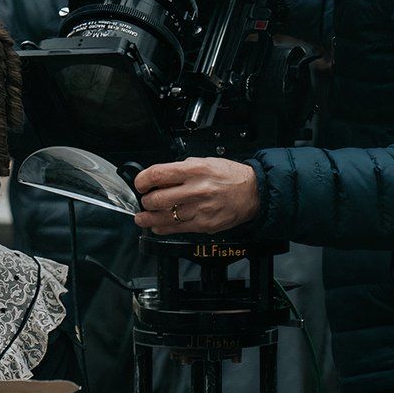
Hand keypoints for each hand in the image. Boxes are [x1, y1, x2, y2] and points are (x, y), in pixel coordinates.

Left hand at [132, 158, 259, 234]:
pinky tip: (158, 225)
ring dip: (147, 218)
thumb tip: (159, 178)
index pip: (158, 174)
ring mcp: (199, 210)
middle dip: (145, 201)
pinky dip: (162, 228)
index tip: (140, 184)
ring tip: (142, 217)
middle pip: (156, 199)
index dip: (142, 181)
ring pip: (163, 217)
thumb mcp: (204, 162)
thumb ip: (181, 170)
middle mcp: (196, 190)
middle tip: (145, 201)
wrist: (253, 192)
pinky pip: (175, 229)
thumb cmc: (229, 177)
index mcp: (194, 170)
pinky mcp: (203, 225)